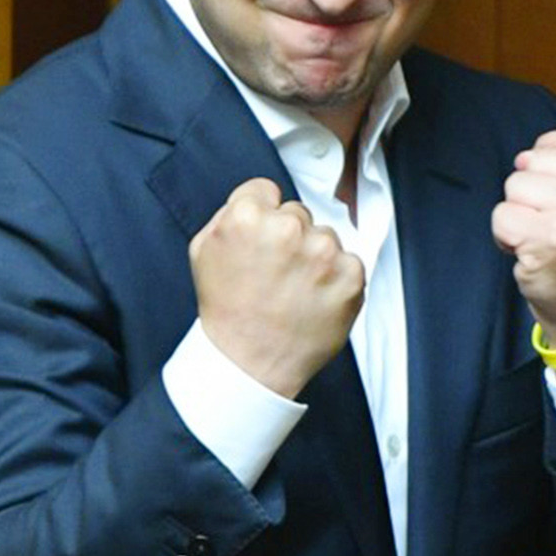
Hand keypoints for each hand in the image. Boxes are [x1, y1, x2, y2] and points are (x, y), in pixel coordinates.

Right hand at [189, 178, 364, 398]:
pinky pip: (349, 262)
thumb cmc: (227, 311)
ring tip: (293, 290)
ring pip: (325, 237)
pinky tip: (313, 300)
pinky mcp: (351, 275)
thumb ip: (229, 213)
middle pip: (298, 213)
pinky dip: (336, 279)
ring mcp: (324, 252)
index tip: (260, 238)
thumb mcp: (204, 250)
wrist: (249, 364)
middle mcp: (289, 228)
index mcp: (247, 217)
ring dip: (315, 258)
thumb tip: (259, 196)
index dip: (261, 214)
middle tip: (274, 273)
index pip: (265, 190)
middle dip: (289, 237)